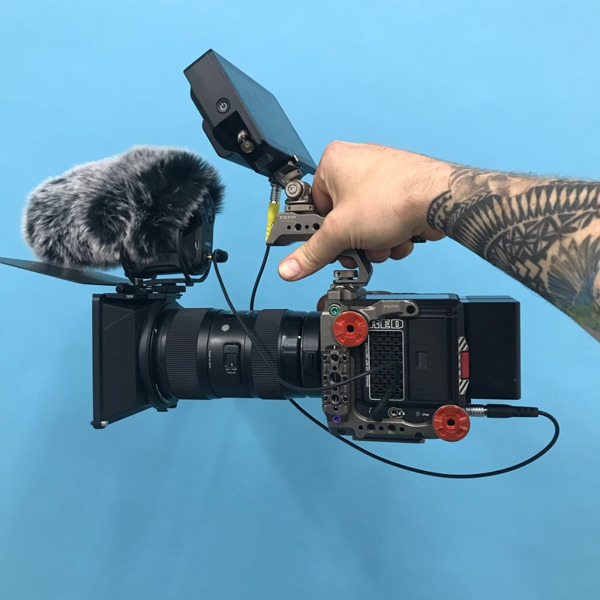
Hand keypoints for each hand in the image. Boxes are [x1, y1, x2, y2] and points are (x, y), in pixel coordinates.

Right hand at [278, 141, 451, 280]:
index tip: (325, 246)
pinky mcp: (400, 192)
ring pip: (365, 224)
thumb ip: (312, 252)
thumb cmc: (394, 197)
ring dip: (374, 243)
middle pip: (341, 218)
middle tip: (358, 246)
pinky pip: (385, 222)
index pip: (313, 206)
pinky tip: (399, 237)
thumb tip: (289, 267)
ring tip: (384, 241)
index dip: (321, 231)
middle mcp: (357, 164)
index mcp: (333, 162)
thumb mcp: (340, 232)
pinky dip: (391, 236)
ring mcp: (381, 178)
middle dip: (353, 241)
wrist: (440, 199)